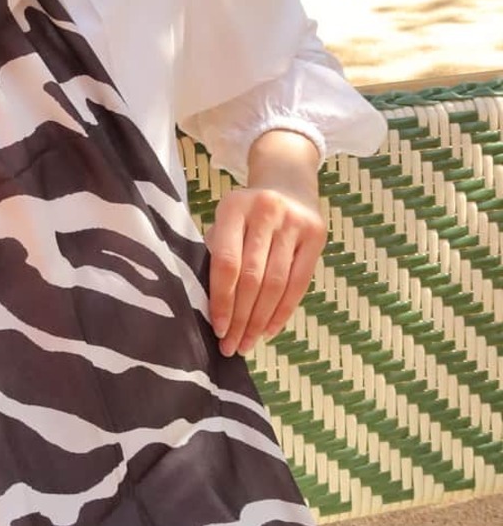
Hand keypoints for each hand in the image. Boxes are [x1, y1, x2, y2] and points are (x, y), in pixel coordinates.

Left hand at [204, 131, 326, 356]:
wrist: (287, 180)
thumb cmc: (246, 212)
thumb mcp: (224, 220)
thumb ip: (216, 253)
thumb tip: (210, 305)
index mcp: (233, 207)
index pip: (226, 263)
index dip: (222, 299)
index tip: (217, 328)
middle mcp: (265, 212)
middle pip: (252, 278)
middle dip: (241, 318)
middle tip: (231, 346)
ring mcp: (294, 223)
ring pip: (276, 284)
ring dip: (261, 321)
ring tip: (248, 343)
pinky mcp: (316, 237)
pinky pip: (299, 284)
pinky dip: (283, 311)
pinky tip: (270, 330)